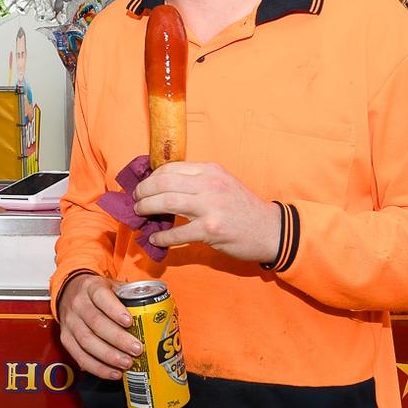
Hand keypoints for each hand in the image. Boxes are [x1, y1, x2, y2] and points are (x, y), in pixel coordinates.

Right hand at [57, 273, 143, 379]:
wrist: (69, 292)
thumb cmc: (98, 293)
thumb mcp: (112, 286)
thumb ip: (130, 296)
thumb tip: (160, 313)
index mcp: (91, 287)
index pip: (101, 296)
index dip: (115, 310)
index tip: (130, 322)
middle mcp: (78, 304)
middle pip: (96, 322)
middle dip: (117, 338)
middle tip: (136, 349)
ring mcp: (70, 322)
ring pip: (86, 341)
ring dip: (108, 355)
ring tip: (127, 363)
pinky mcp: (65, 338)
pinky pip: (79, 356)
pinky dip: (97, 367)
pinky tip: (113, 373)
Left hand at [133, 161, 281, 263]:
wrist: (270, 230)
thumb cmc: (242, 207)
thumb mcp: (222, 183)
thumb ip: (197, 181)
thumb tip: (162, 186)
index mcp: (210, 171)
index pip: (170, 168)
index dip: (151, 177)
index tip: (143, 186)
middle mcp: (209, 184)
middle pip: (163, 183)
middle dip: (143, 192)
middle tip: (136, 200)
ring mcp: (210, 207)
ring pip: (166, 202)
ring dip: (147, 209)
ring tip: (140, 214)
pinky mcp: (211, 230)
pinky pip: (177, 232)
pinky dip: (162, 236)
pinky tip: (155, 238)